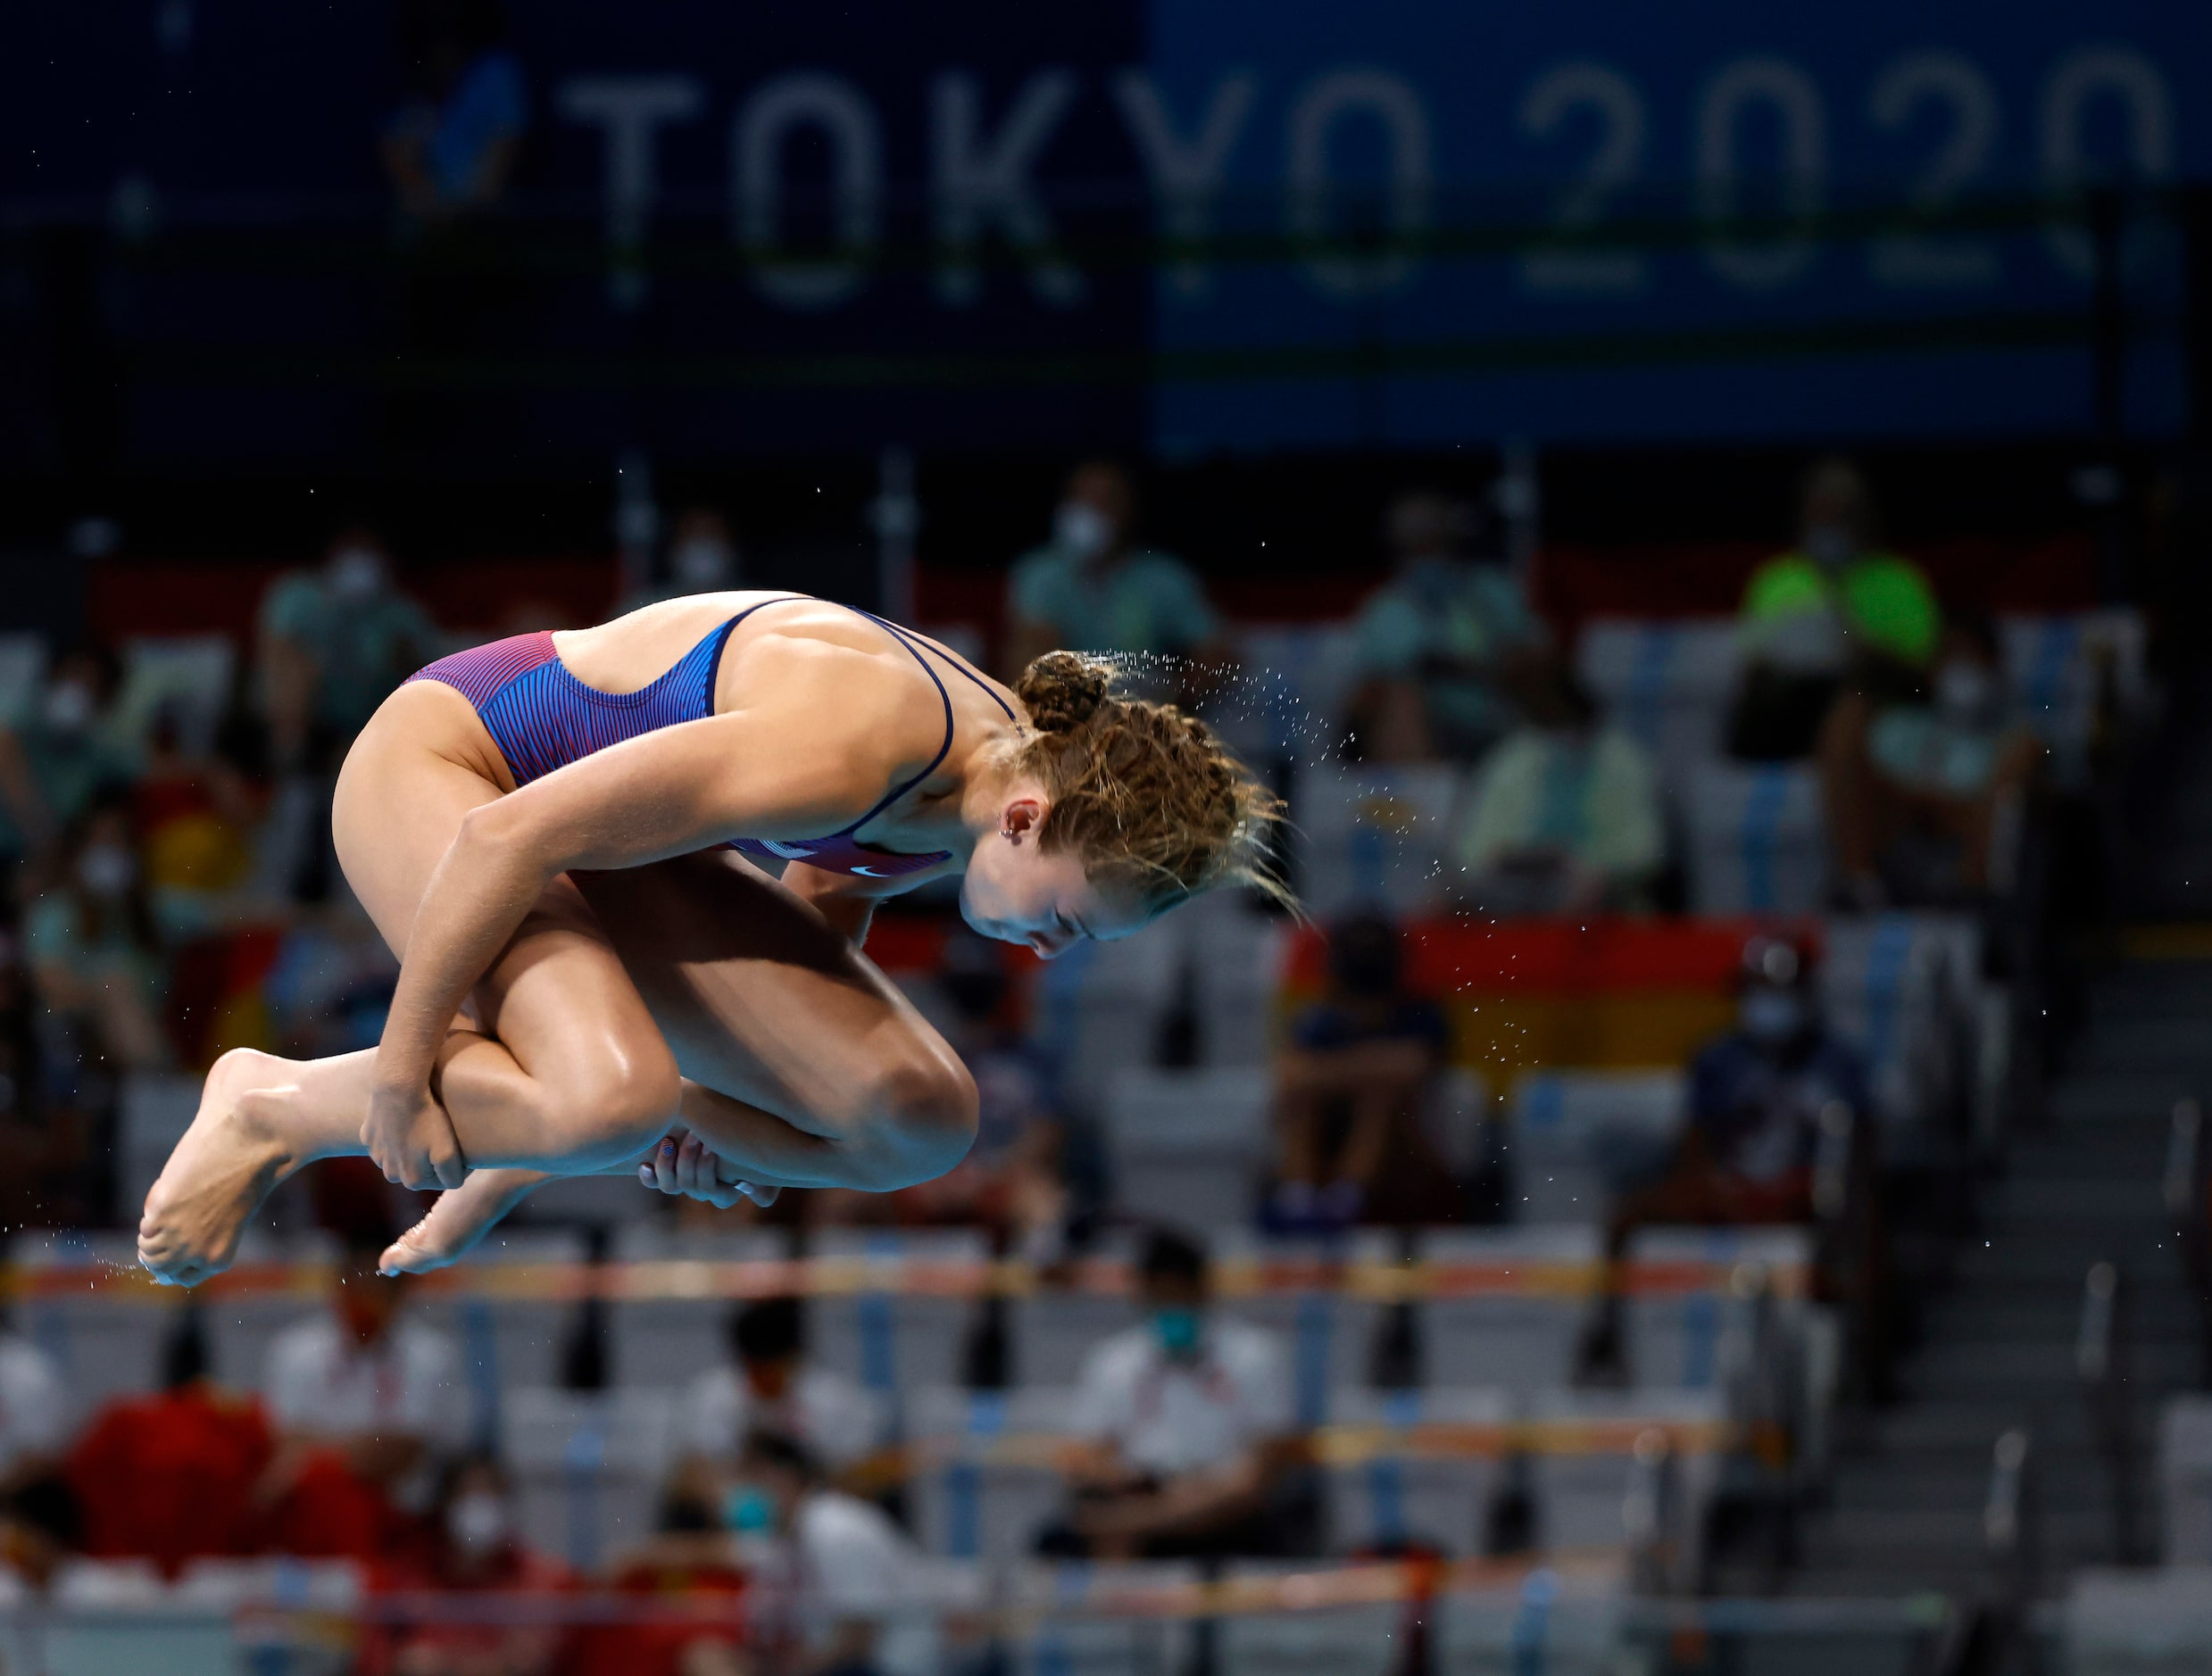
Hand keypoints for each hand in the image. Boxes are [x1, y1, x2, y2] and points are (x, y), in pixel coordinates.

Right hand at [363, 1080, 466, 1189]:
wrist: (398, 1089)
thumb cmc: (426, 1119)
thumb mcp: (447, 1153)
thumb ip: (453, 1176)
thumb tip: (455, 1181)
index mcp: (412, 1181)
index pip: (442, 1180)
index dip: (455, 1164)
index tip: (459, 1146)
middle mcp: (390, 1173)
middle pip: (421, 1169)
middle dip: (431, 1157)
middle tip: (439, 1134)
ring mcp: (376, 1155)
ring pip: (402, 1155)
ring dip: (412, 1145)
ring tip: (422, 1126)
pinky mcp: (368, 1136)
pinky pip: (387, 1139)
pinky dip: (395, 1132)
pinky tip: (403, 1119)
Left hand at [639, 1130, 780, 1208]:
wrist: (722, 1101)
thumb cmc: (750, 1122)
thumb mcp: (764, 1149)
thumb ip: (765, 1178)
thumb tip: (745, 1185)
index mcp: (732, 1184)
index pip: (723, 1196)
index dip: (713, 1174)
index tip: (712, 1147)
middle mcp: (707, 1183)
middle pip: (695, 1189)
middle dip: (693, 1162)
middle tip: (694, 1135)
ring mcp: (686, 1175)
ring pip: (673, 1187)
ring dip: (670, 1166)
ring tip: (670, 1143)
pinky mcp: (666, 1166)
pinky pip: (655, 1182)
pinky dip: (650, 1176)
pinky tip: (645, 1165)